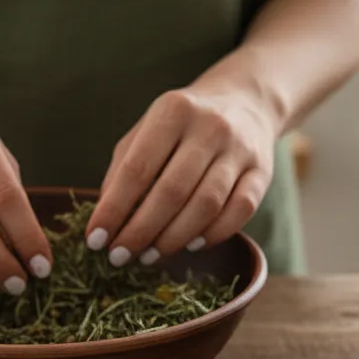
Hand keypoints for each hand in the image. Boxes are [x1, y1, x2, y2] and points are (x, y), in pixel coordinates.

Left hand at [86, 82, 277, 266]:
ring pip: (206, 205)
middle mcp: (209, 127)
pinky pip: (239, 211)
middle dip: (140, 231)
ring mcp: (240, 150)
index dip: (113, 209)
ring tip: (149, 256)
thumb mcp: (146, 132)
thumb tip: (104, 221)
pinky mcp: (263, 172)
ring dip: (173, 239)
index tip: (95, 240)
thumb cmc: (182, 125)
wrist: (246, 102)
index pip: (137, 168)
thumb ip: (123, 171)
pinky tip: (191, 245)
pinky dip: (213, 234)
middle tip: (119, 256)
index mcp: (172, 111)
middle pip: (172, 191)